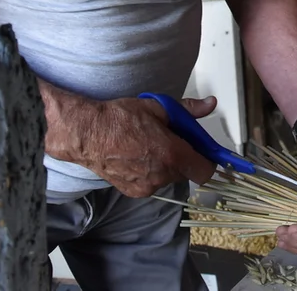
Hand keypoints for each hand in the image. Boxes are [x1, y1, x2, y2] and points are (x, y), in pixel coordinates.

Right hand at [50, 94, 219, 197]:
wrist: (86, 134)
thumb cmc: (120, 119)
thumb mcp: (158, 107)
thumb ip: (188, 110)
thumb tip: (210, 104)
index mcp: (172, 155)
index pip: (206, 171)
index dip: (208, 160)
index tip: (204, 149)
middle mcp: (161, 175)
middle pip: (187, 172)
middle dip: (185, 157)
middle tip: (171, 138)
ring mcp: (146, 187)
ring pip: (169, 177)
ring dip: (167, 164)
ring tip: (150, 146)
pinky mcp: (133, 192)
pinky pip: (152, 183)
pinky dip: (151, 172)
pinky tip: (137, 156)